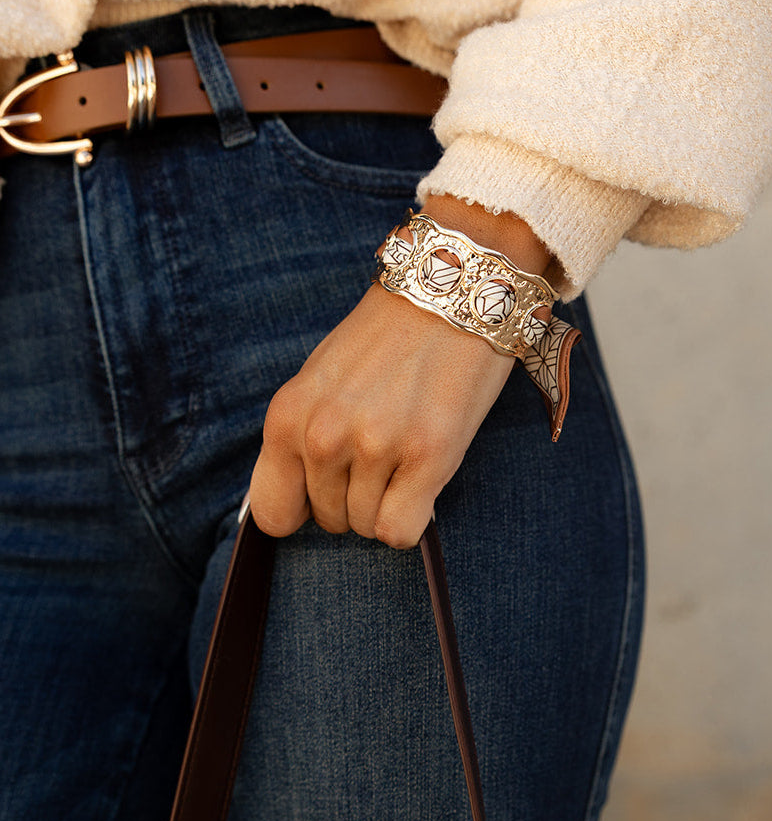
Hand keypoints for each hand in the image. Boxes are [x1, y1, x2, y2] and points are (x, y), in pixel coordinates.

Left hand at [248, 195, 554, 547]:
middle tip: (384, 448)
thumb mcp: (320, 380)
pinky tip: (424, 477)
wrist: (448, 289)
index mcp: (287, 417)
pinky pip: (401, 531)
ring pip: (369, 526)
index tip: (327, 490)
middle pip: (329, 521)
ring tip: (407, 446)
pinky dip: (414, 516)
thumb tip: (293, 505)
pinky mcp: (428, 456)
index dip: (303, 509)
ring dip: (390, 500)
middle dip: (356, 498)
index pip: (272, 513)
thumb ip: (301, 437)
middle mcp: (324, 437)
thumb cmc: (386, 337)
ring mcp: (375, 447)